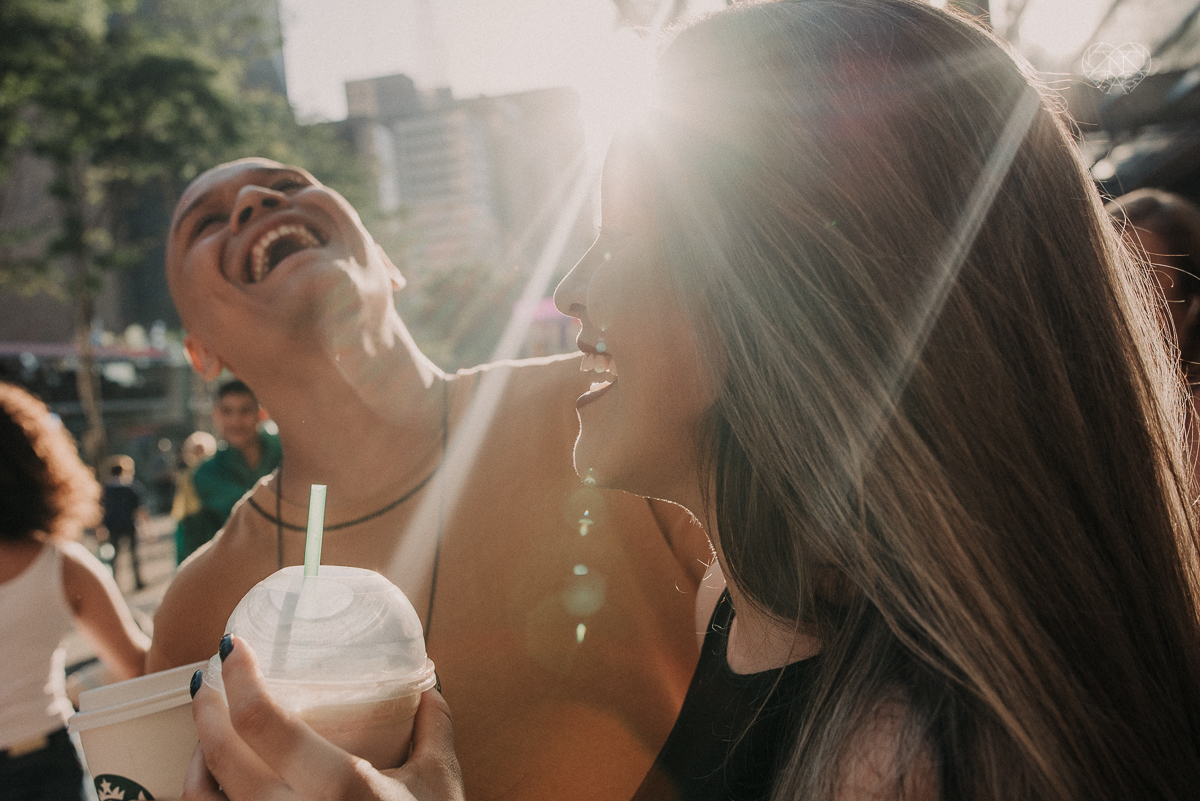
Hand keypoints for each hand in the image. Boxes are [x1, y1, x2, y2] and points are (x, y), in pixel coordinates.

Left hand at [184, 636, 463, 800]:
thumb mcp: (440, 783)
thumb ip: (434, 728)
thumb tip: (429, 685)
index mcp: (343, 788)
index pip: (264, 724)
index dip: (239, 678)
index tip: (232, 647)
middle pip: (221, 756)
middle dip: (204, 709)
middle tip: (206, 678)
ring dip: (194, 759)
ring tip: (204, 734)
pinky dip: (202, 799)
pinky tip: (212, 785)